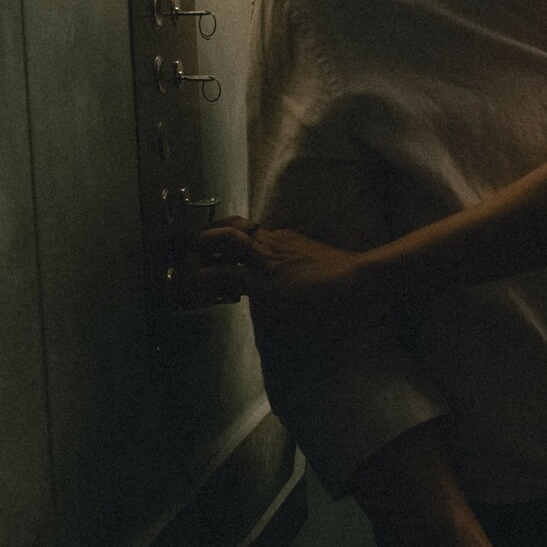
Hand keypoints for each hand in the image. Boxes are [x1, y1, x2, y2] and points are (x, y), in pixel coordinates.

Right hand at [186, 217, 372, 347]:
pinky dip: (248, 235)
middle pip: (223, 236)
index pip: (215, 274)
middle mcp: (267, 255)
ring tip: (212, 241)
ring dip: (221, 231)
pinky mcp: (294, 237)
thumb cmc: (329, 307)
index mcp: (262, 278)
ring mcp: (281, 242)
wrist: (363, 281)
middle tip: (191, 252)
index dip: (195, 279)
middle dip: (201, 242)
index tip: (184, 283)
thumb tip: (248, 307)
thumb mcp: (292, 321)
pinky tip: (251, 249)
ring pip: (241, 226)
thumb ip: (265, 312)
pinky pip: (263, 231)